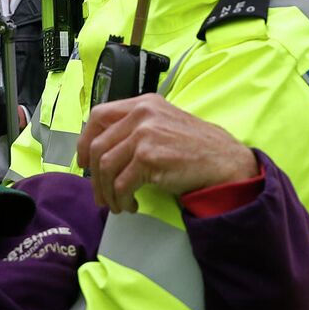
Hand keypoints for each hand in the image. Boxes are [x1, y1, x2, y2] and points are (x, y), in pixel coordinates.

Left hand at [76, 94, 257, 212]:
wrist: (223, 161)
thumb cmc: (196, 148)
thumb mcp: (164, 124)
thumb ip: (136, 128)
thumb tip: (104, 151)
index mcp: (143, 104)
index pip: (99, 116)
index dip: (85, 141)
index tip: (84, 161)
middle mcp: (142, 114)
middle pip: (97, 145)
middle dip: (94, 176)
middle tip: (101, 194)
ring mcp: (145, 134)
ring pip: (106, 166)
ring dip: (107, 191)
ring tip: (117, 204)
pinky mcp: (149, 157)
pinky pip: (122, 183)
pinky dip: (121, 199)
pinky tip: (130, 205)